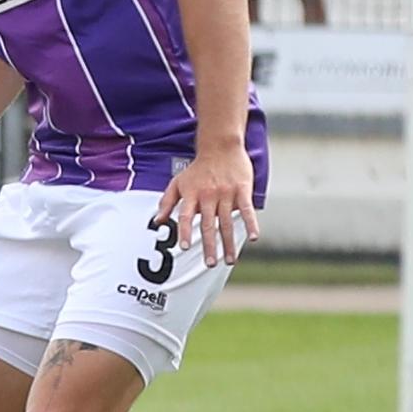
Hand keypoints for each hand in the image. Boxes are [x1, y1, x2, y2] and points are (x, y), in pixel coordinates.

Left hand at [156, 145, 258, 267]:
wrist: (220, 147)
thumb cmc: (197, 169)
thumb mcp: (177, 182)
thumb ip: (167, 202)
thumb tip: (158, 221)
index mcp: (192, 195)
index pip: (187, 216)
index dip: (185, 231)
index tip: (184, 248)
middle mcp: (208, 195)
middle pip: (208, 224)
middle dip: (210, 246)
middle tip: (210, 264)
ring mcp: (226, 193)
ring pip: (227, 222)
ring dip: (229, 243)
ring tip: (230, 261)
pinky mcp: (242, 190)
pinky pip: (247, 210)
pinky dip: (251, 224)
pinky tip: (254, 238)